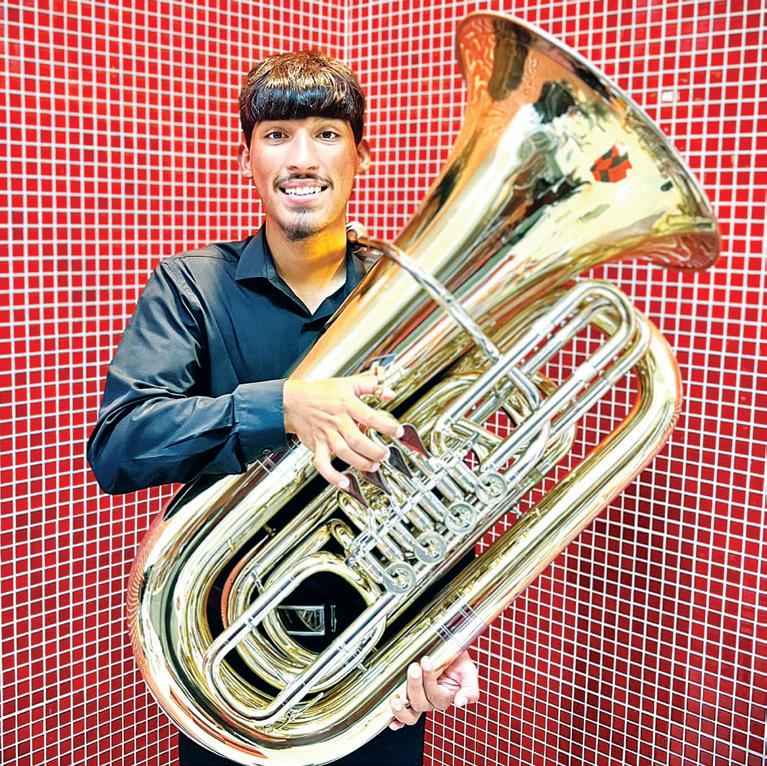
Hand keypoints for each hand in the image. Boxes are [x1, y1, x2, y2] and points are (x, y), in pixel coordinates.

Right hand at [283, 374, 401, 488]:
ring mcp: (326, 435)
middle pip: (357, 440)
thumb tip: (390, 393)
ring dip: (360, 462)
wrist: (293, 401)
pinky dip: (332, 475)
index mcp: (347, 405)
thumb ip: (371, 386)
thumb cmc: (320, 393)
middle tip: (385, 454)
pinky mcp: (316, 446)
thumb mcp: (348, 383)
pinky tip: (343, 482)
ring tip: (373, 466)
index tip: (398, 432)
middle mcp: (337, 421)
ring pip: (343, 452)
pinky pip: (322, 464)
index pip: (370, 417)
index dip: (386, 426)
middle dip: (374, 450)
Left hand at [388, 650, 479, 729]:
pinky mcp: (407, 697)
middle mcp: (431, 702)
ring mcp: (418, 701)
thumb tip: (460, 703)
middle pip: (421, 704)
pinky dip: (396, 720)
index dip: (429, 680)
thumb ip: (470, 688)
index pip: (436, 695)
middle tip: (414, 667)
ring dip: (402, 709)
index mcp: (445, 697)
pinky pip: (402, 716)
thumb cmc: (456, 660)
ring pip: (410, 713)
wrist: (445, 649)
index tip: (426, 661)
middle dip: (415, 685)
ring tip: (396, 699)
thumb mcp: (469, 671)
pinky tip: (390, 721)